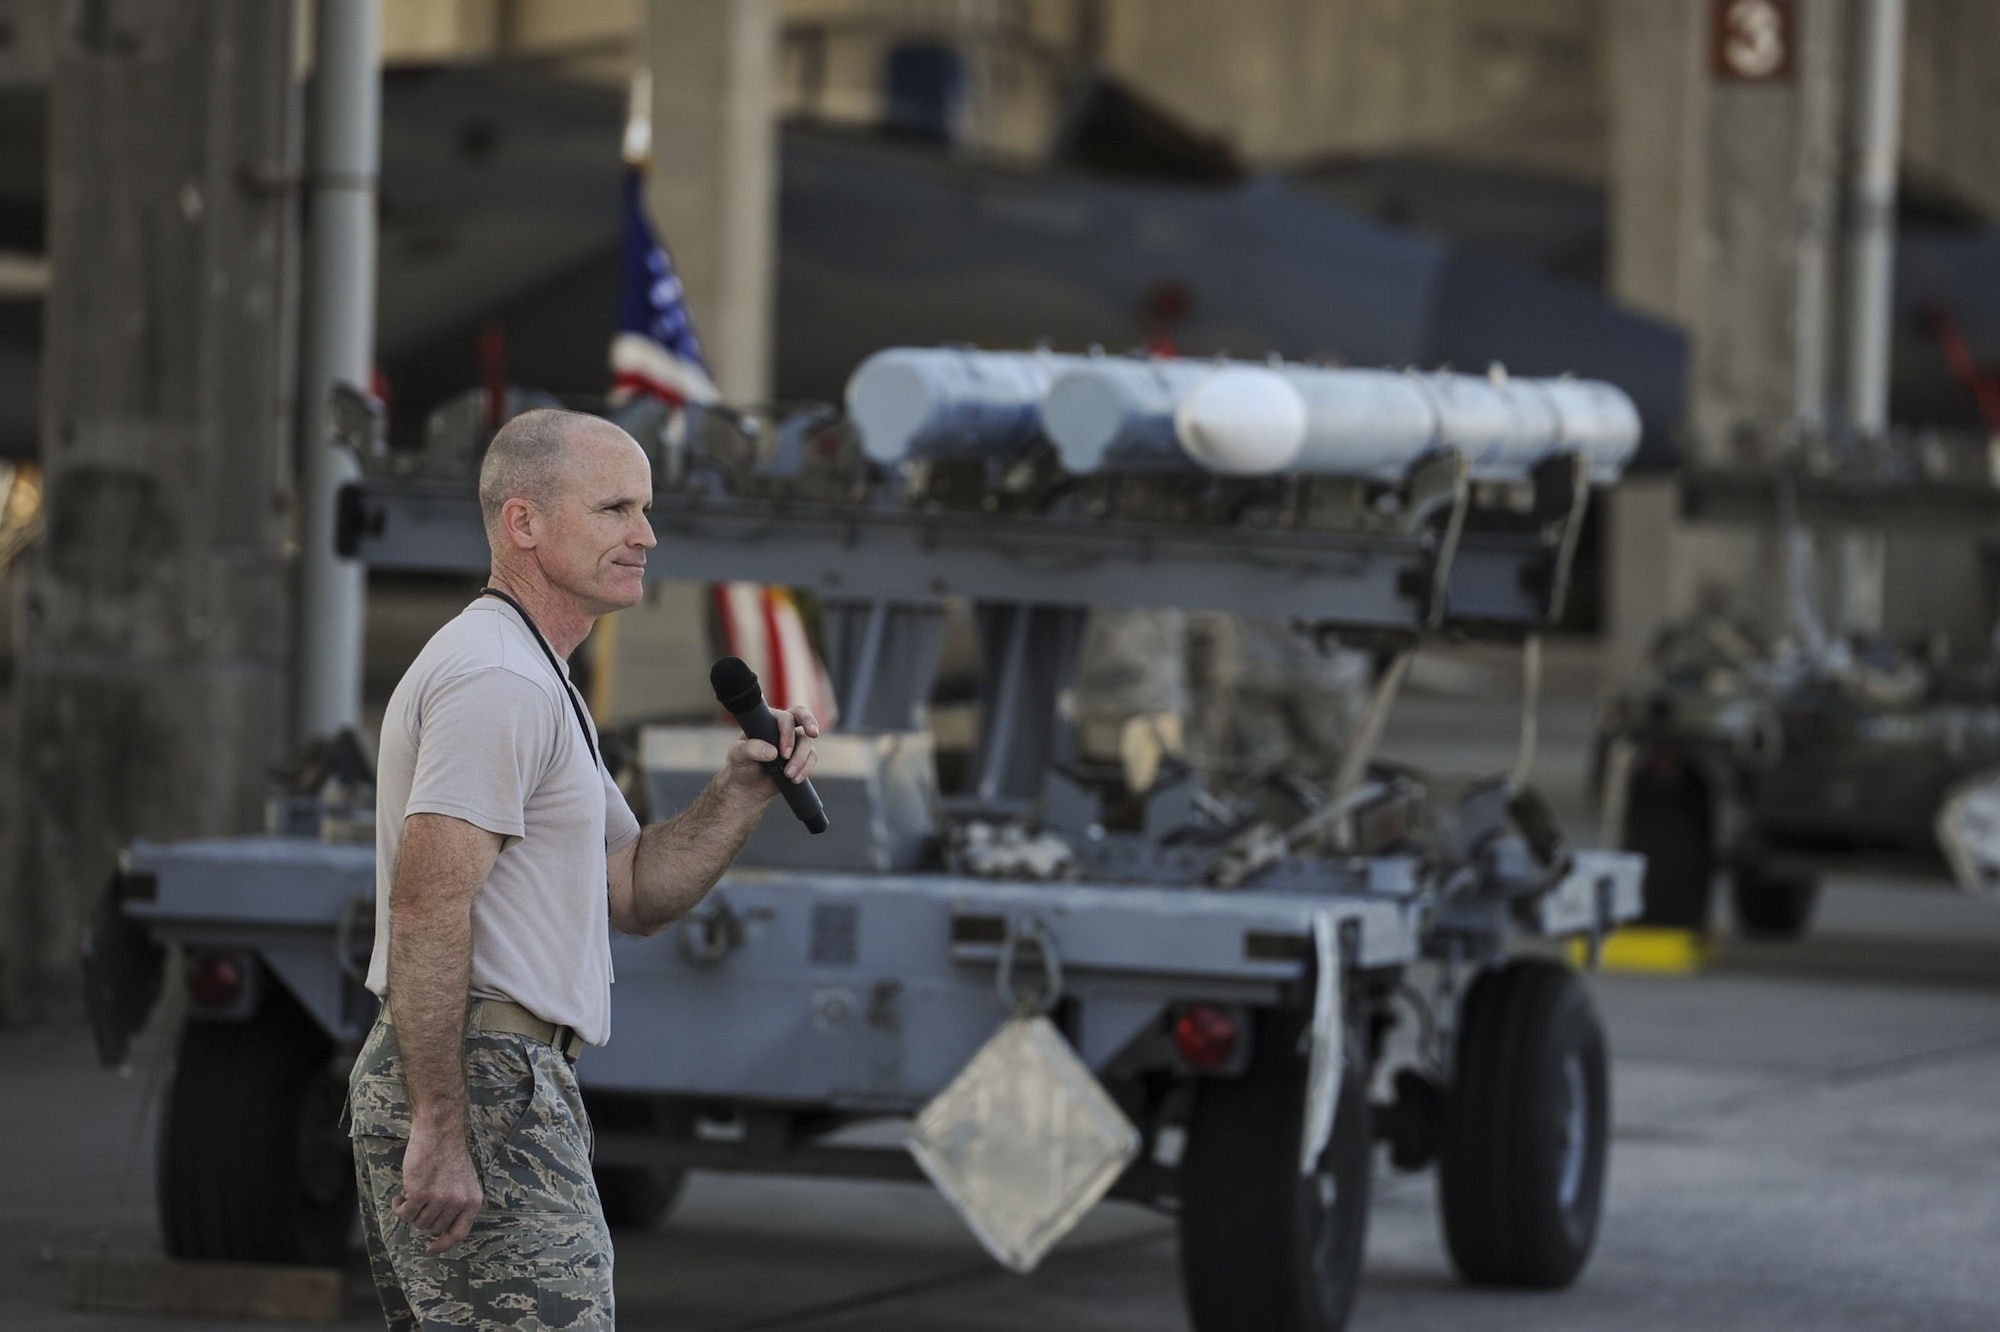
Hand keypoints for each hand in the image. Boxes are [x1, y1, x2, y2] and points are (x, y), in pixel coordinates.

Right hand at [392, 1118, 482, 1254]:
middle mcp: (459, 1202)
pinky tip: (400, 1195)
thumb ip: (455, 1203)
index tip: (431, 1249)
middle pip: (433, 1228)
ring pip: (417, 1222)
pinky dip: (398, 1207)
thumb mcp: (463, 1181)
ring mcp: (440, 1199)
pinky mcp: (421, 1193)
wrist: (439, 1131)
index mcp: (472, 1200)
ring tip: (410, 1193)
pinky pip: (404, 1213)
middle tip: (419, 1201)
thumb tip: (437, 1229)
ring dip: (410, 1210)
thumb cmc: (448, 1153)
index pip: (459, 1233)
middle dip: (423, 1217)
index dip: (444, 1245)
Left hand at [726, 706, 820, 796]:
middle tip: (813, 734)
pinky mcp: (801, 756)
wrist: (748, 787)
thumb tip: (772, 752)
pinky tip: (795, 779)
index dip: (787, 731)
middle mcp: (782, 728)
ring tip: (789, 775)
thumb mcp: (738, 756)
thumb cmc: (741, 765)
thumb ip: (751, 749)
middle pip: (802, 716)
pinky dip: (806, 768)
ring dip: (801, 759)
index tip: (785, 752)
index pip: (783, 717)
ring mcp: (794, 741)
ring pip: (807, 742)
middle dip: (810, 723)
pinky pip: (811, 758)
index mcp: (767, 721)